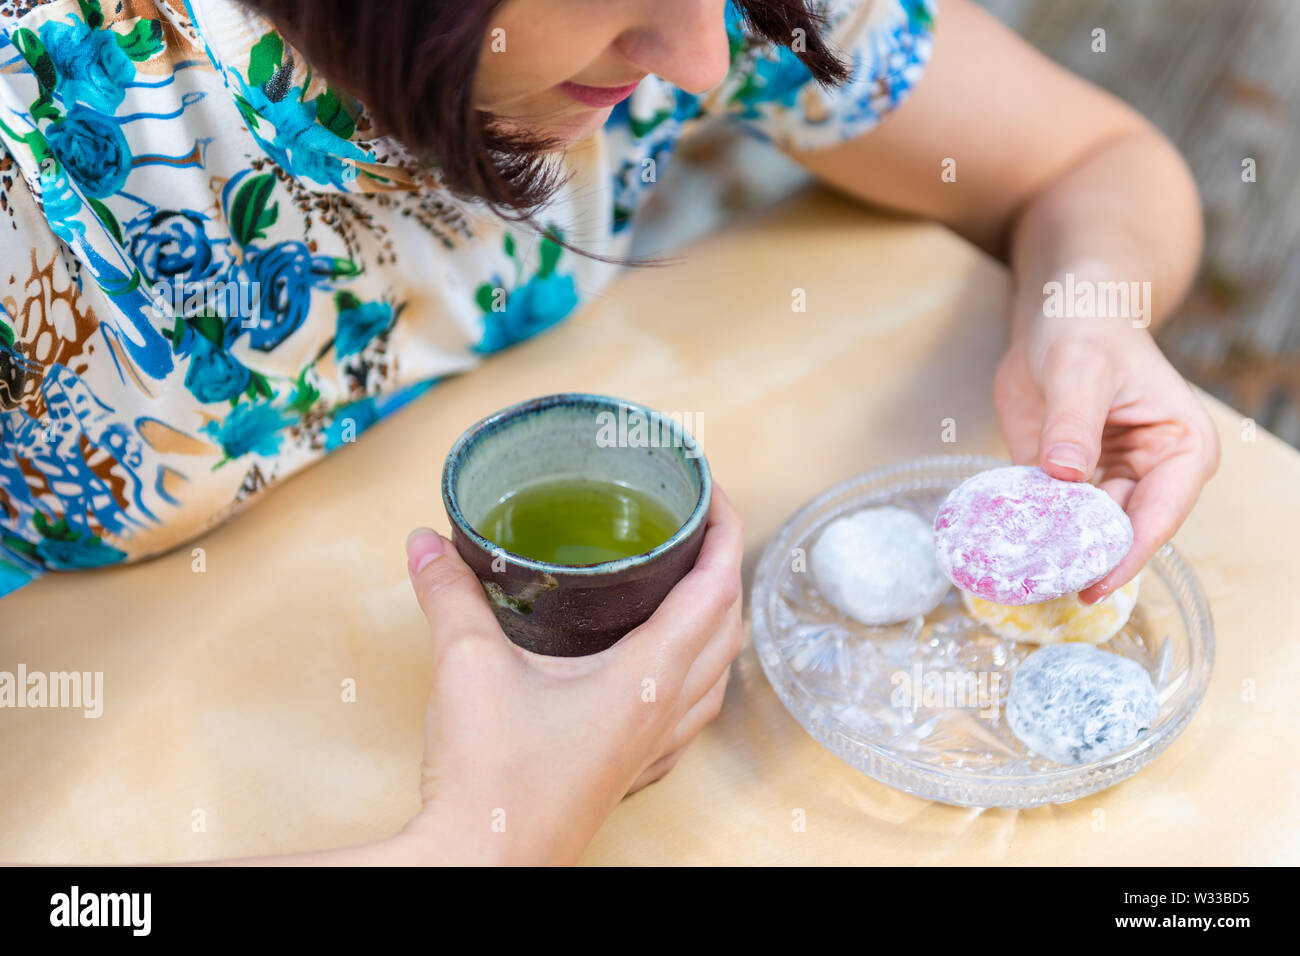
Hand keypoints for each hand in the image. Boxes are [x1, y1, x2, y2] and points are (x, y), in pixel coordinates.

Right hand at [398, 486, 743, 864]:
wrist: (480, 863)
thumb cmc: (490, 776)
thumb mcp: (467, 665)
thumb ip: (451, 594)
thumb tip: (428, 544)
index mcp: (648, 676)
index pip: (717, 587)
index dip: (725, 531)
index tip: (712, 493)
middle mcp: (665, 712)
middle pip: (728, 626)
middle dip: (725, 567)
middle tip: (697, 529)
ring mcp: (653, 748)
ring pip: (717, 674)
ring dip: (718, 623)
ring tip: (689, 588)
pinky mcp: (631, 772)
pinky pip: (690, 716)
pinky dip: (697, 677)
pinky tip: (667, 672)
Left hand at [994, 321, 1218, 603]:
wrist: (1058, 312)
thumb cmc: (1087, 330)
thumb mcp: (1079, 370)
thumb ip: (1072, 422)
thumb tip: (1065, 474)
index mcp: (1182, 450)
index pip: (1159, 516)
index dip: (1127, 555)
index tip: (1093, 584)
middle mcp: (1153, 474)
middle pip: (1122, 534)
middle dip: (1086, 561)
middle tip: (1045, 588)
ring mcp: (1110, 480)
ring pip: (1086, 532)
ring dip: (1056, 551)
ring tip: (1023, 577)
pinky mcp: (1069, 481)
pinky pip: (1053, 515)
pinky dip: (1032, 531)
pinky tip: (1006, 549)